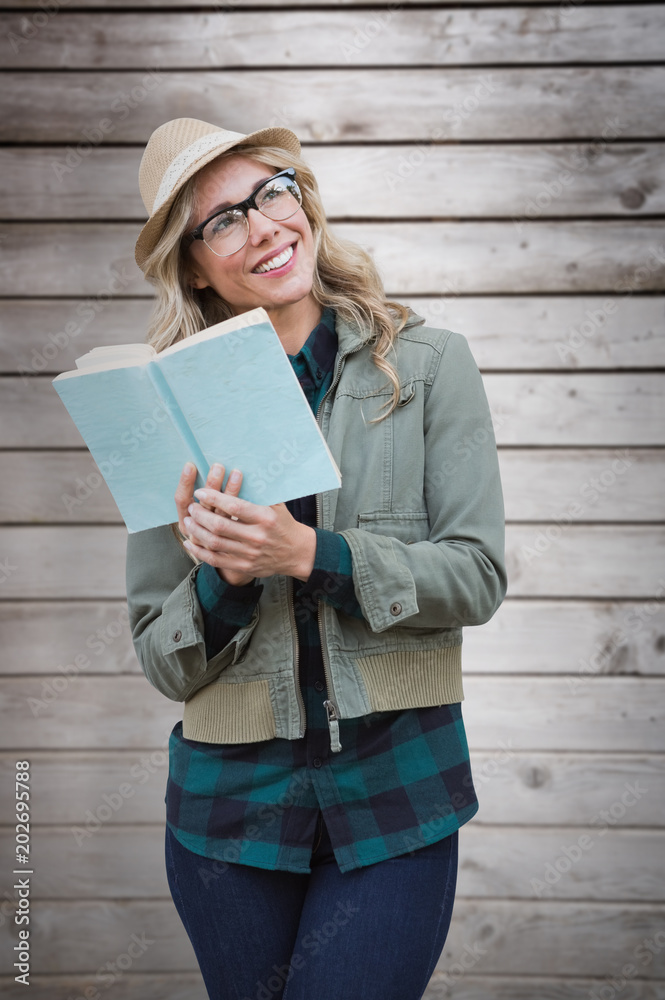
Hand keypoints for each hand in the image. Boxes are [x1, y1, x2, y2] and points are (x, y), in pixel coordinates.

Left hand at [175, 463, 316, 584]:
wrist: (296, 552)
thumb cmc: (282, 524)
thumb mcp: (276, 504)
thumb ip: (259, 491)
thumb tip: (239, 471)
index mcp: (265, 518)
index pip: (234, 506)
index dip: (214, 498)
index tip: (200, 492)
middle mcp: (257, 536)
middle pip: (220, 525)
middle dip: (201, 515)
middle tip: (191, 507)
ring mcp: (250, 553)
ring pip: (215, 543)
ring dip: (197, 531)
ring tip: (188, 521)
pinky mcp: (244, 566)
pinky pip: (216, 560)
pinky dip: (200, 551)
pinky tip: (191, 543)